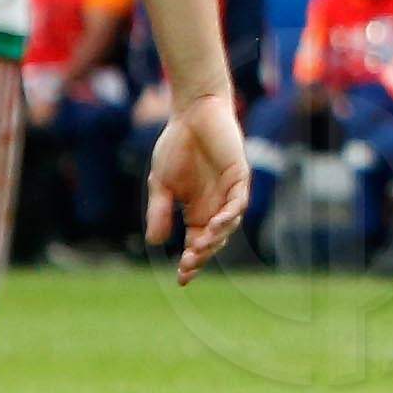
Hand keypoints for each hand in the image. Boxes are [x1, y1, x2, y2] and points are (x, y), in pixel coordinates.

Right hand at [145, 91, 248, 282]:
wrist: (191, 114)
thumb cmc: (176, 147)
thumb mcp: (161, 184)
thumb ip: (159, 211)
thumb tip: (154, 242)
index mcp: (197, 211)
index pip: (197, 244)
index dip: (192, 262)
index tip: (181, 278)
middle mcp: (215, 206)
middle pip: (213, 240)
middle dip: (202, 255)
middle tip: (188, 265)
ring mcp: (229, 192)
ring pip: (228, 225)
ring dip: (215, 238)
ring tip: (200, 247)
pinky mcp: (239, 176)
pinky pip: (238, 202)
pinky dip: (229, 215)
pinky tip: (215, 224)